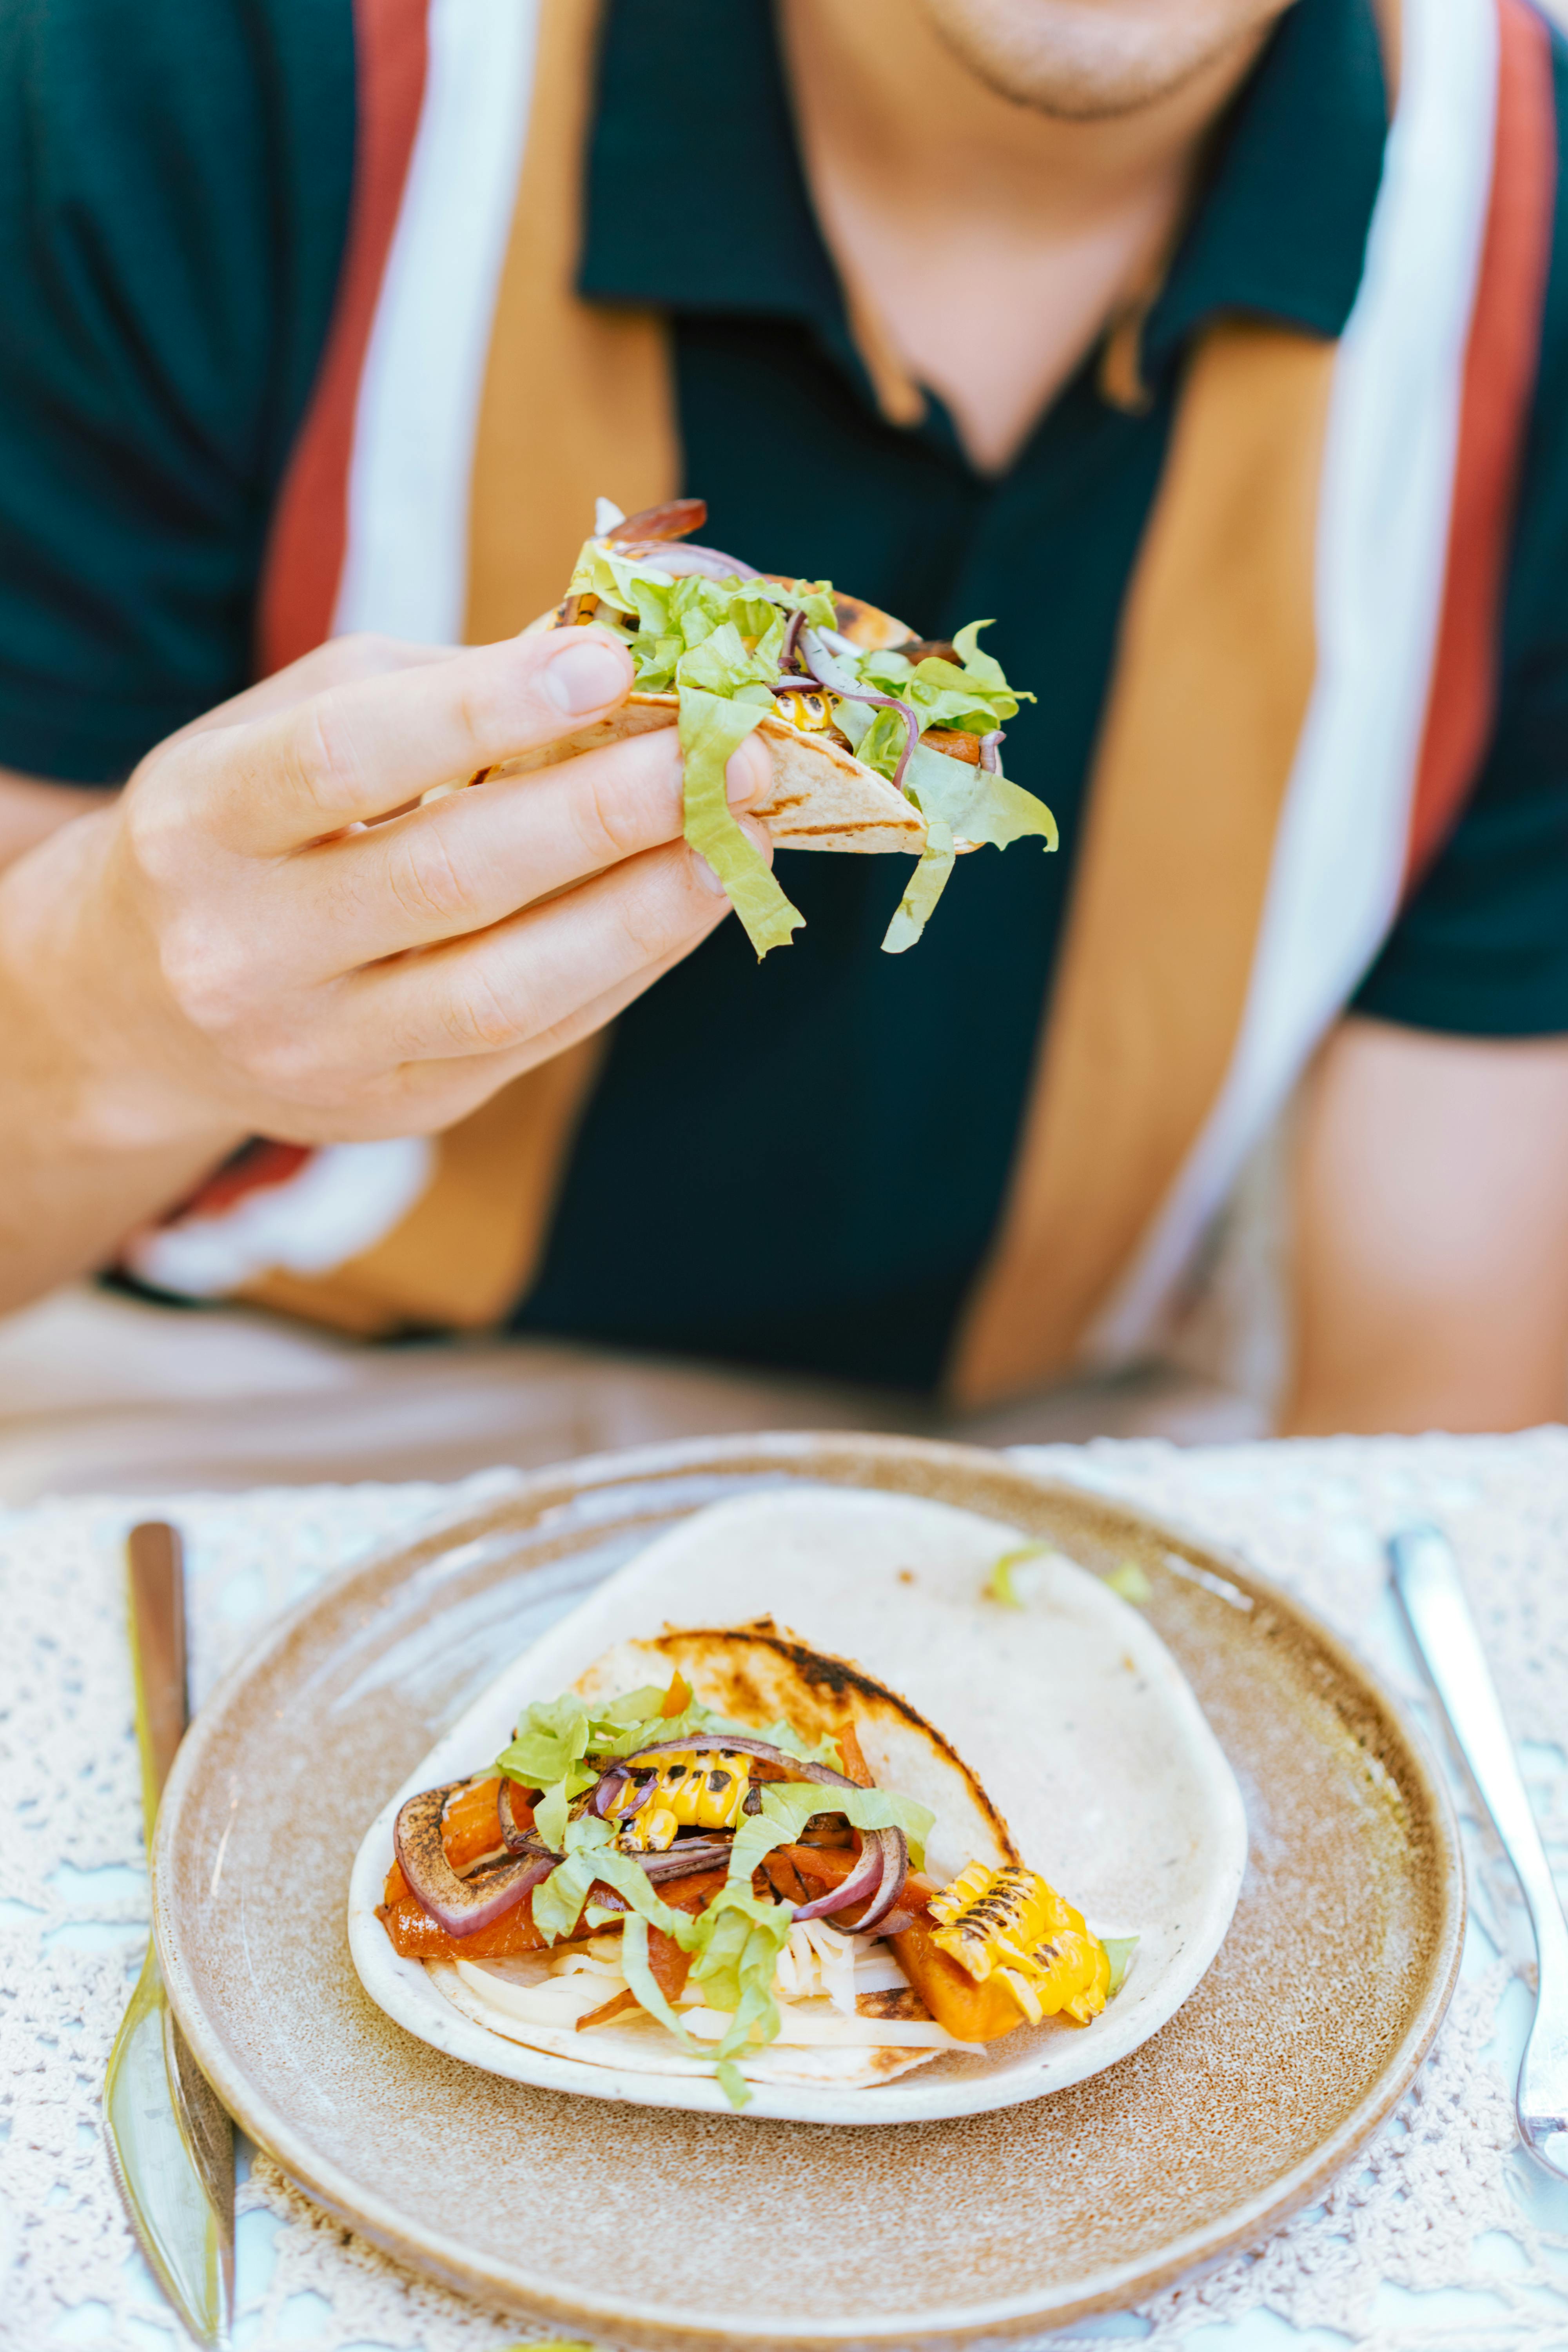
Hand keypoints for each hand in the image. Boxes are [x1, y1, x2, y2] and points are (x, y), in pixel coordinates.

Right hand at [0, 626, 771, 1159]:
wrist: (135, 1009)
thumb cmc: (239, 832)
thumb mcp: (285, 731)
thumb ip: (430, 694)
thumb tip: (611, 658)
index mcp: (199, 824)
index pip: (343, 760)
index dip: (482, 711)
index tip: (605, 662)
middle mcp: (243, 952)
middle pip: (446, 880)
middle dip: (604, 812)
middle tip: (723, 752)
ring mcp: (321, 1051)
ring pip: (506, 988)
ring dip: (644, 908)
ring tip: (738, 834)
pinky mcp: (398, 1110)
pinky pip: (537, 1039)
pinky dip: (628, 962)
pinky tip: (690, 896)